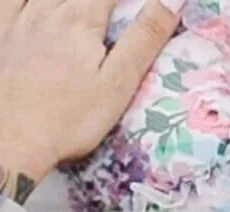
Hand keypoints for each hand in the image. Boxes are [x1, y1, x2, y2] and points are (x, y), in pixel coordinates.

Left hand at [0, 0, 183, 201]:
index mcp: (82, 19)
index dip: (129, 0)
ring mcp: (19, 19)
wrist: (13, 138)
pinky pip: (11, 1)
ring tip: (82, 12)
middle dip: (101, 2)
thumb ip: (144, 39)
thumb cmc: (72, 118)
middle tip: (113, 12)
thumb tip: (171, 3)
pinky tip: (37, 7)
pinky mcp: (1, 32)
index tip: (140, 7)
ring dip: (69, 1)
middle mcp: (47, 10)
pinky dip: (24, 1)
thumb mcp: (119, 83)